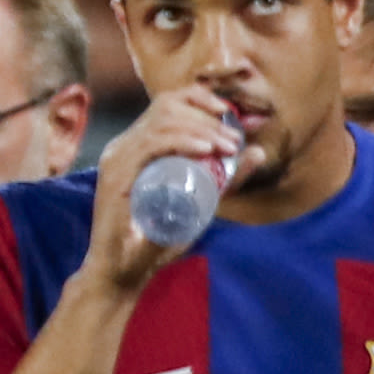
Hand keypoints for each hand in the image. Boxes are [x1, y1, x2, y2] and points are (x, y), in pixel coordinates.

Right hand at [86, 82, 250, 288]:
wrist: (122, 273)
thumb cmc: (156, 240)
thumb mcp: (201, 202)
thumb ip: (226, 180)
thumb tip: (258, 153)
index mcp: (139, 145)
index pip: (170, 103)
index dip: (204, 100)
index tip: (234, 118)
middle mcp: (124, 145)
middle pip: (168, 104)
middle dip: (209, 115)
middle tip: (235, 140)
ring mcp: (117, 157)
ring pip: (162, 120)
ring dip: (202, 127)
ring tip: (227, 146)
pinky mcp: (115, 173)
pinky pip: (151, 144)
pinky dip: (182, 140)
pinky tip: (205, 149)